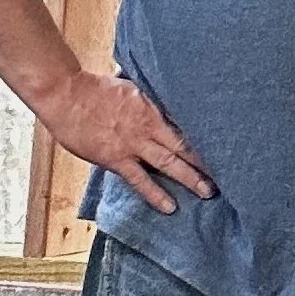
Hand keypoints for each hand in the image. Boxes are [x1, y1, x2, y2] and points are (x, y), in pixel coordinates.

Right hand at [41, 68, 215, 213]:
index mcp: (152, 106)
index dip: (205, 136)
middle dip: (205, 159)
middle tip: (228, 173)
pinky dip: (155, 194)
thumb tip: (165, 106)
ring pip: (167, 162)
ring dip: (189, 177)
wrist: (66, 95)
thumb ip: (148, 100)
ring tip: (208, 191)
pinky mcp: (116, 158)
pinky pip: (139, 180)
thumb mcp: (130, 88)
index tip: (225, 144)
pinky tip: (170, 207)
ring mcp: (132, 143)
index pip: (185, 123)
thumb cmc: (94, 89)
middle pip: (183, 144)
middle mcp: (148, 125)